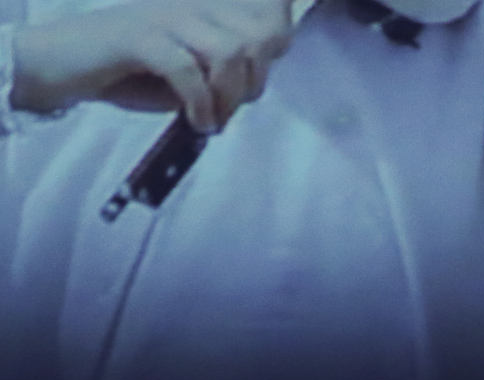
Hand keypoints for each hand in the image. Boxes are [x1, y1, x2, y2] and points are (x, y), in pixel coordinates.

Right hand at [11, 0, 295, 131]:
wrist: (65, 68)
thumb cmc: (130, 73)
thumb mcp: (190, 74)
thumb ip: (224, 73)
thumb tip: (255, 84)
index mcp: (205, 8)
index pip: (267, 15)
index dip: (276, 47)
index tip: (253, 83)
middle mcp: (190, 4)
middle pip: (256, 38)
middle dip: (251, 85)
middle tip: (226, 111)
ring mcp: (165, 17)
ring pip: (228, 52)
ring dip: (227, 98)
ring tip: (211, 120)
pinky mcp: (140, 37)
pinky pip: (188, 69)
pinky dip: (200, 105)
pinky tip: (196, 123)